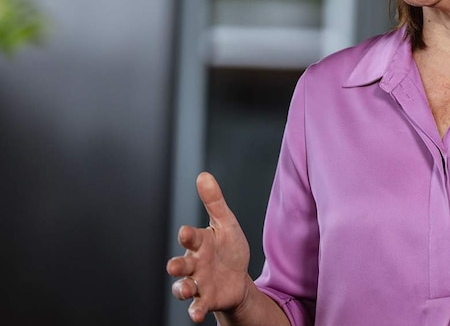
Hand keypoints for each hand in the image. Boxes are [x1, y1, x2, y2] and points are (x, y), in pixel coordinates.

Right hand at [167, 172, 252, 322]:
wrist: (237, 277)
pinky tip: (196, 314)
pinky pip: (197, 306)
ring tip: (185, 290)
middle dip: (176, 266)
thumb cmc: (227, 248)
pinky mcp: (206, 299)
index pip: (190, 237)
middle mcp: (194, 263)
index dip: (188, 235)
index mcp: (199, 243)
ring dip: (181, 289)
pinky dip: (195, 310)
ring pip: (183, 287)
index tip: (186, 232)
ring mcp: (198, 282)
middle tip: (173, 266)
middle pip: (180, 265)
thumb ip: (214, 202)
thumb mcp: (226, 224)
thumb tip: (203, 175)